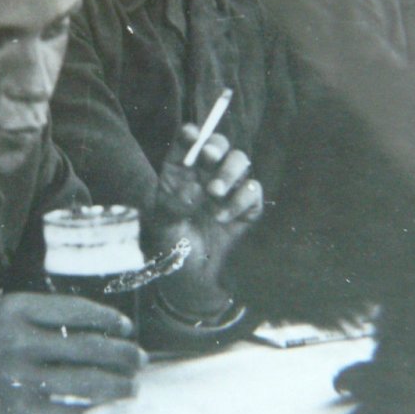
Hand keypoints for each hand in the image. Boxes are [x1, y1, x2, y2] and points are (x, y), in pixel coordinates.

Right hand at [0, 293, 143, 413]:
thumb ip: (31, 319)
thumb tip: (81, 329)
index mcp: (14, 309)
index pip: (76, 310)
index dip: (107, 319)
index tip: (124, 327)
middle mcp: (21, 339)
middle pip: (89, 346)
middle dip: (122, 355)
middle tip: (138, 360)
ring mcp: (21, 378)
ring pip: (87, 382)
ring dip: (117, 386)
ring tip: (132, 387)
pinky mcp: (19, 412)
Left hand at [151, 124, 262, 315]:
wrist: (195, 279)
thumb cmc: (172, 248)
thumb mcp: (161, 225)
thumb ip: (172, 205)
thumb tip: (195, 189)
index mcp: (179, 171)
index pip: (187, 142)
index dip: (191, 134)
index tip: (191, 135)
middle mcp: (205, 174)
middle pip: (217, 146)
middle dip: (215, 147)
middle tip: (208, 157)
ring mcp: (228, 188)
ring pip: (239, 161)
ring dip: (228, 172)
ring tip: (214, 192)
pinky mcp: (248, 206)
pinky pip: (253, 190)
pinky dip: (240, 199)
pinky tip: (223, 216)